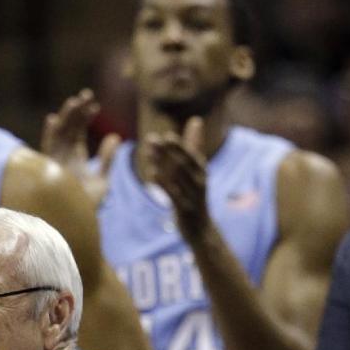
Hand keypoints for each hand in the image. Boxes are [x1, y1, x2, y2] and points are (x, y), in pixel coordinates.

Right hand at [41, 89, 120, 210]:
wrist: (77, 226)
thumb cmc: (88, 207)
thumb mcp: (102, 181)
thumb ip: (107, 159)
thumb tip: (116, 136)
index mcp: (75, 157)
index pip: (79, 131)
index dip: (85, 117)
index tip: (95, 105)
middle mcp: (63, 156)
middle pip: (68, 128)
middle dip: (76, 112)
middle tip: (86, 95)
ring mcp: (54, 162)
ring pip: (58, 134)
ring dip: (65, 118)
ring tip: (75, 102)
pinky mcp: (48, 171)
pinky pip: (46, 149)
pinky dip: (49, 135)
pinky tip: (53, 120)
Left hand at [145, 117, 208, 239]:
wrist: (201, 229)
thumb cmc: (196, 195)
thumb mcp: (197, 169)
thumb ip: (195, 145)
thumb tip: (196, 120)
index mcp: (202, 170)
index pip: (191, 155)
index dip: (178, 146)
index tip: (166, 136)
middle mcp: (199, 181)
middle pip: (182, 164)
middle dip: (167, 152)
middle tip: (151, 140)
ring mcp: (192, 195)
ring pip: (176, 177)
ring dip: (161, 164)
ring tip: (147, 153)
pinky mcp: (185, 209)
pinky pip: (173, 195)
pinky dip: (163, 183)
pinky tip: (152, 174)